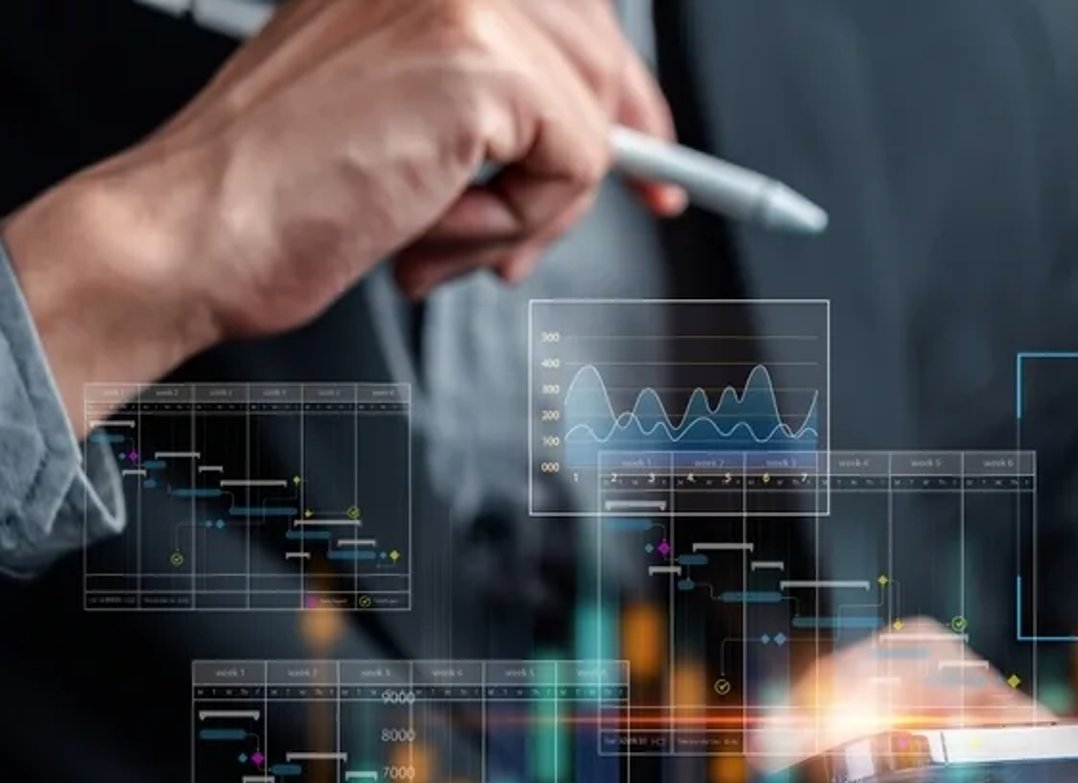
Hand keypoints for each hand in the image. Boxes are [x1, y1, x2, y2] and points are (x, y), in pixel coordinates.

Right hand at [2, 0, 680, 431]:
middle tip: (522, 235)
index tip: (653, 158)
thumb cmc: (279, 188)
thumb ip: (498, 105)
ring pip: (592, 119)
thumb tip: (615, 136)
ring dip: (533, 206)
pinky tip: (434, 233)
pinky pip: (579, 162)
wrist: (196, 230)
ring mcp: (464, 0)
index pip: (573, 17)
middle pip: (600, 60)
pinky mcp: (482, 63)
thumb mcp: (405, 115)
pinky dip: (521, 222)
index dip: (621, 93)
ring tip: (447, 236)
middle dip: (581, 169)